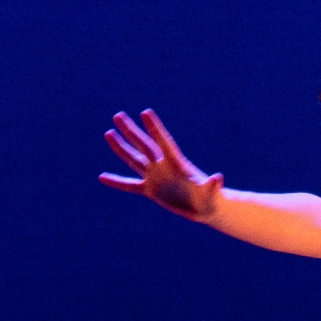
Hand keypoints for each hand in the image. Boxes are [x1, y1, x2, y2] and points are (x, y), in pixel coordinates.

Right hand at [99, 108, 222, 220]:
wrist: (206, 208)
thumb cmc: (212, 198)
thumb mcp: (212, 192)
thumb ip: (212, 185)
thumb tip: (217, 178)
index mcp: (177, 163)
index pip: (163, 142)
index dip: (155, 128)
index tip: (145, 112)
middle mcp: (163, 166)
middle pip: (144, 145)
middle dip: (131, 131)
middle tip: (119, 115)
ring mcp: (155, 177)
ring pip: (134, 159)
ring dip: (121, 147)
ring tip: (108, 133)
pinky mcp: (151, 190)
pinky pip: (129, 185)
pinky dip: (117, 182)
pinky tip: (102, 177)